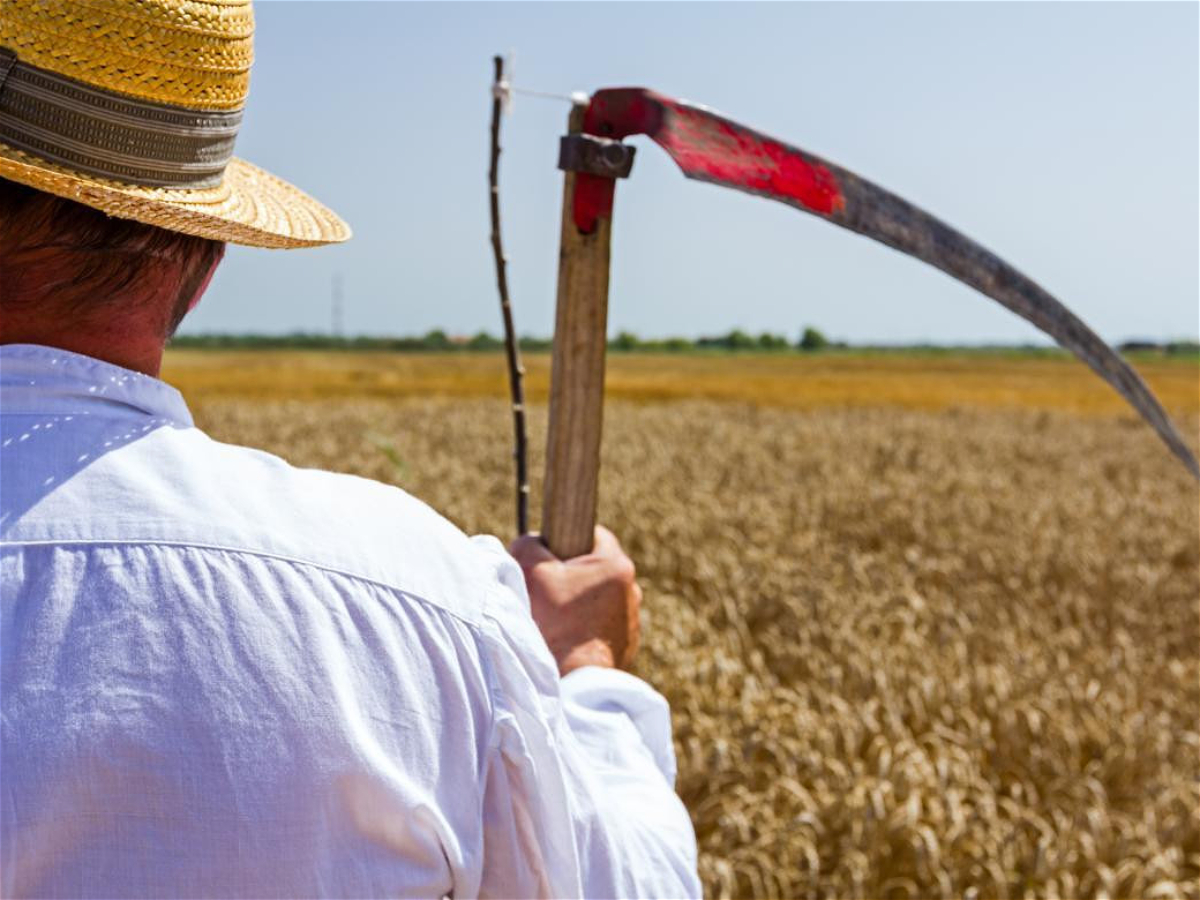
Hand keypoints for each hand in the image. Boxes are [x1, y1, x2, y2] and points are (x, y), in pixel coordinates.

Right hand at [508, 526, 641, 676]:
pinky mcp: (627, 644)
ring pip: (599, 598)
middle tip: (547, 589)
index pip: (594, 534)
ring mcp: (632, 619)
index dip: (567, 540)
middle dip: (571, 575)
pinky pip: (603, 624)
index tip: (550, 556)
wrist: (572, 680)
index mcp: (616, 565)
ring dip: (579, 603)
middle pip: (596, 568)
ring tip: (556, 618)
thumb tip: (531, 543)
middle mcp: (632, 590)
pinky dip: (587, 627)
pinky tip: (567, 638)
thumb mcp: (530, 571)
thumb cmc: (553, 622)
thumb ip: (528, 544)